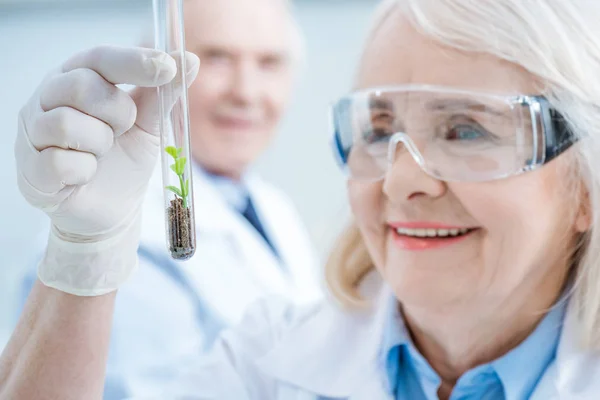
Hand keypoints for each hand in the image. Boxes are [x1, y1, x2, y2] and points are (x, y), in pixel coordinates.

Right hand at [14, 45, 199, 294]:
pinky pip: (58, 162)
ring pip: (65, 123)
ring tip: (102, 154)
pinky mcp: (30, 170)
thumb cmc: (125, 159)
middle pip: (79, 85)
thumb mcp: (148, 125)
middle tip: (122, 130)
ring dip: (99, 143)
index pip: (99, 58)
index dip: (133, 61)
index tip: (167, 67)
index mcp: (76, 78)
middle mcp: (47, 99)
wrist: (111, 210)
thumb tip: (189, 59)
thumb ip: (163, 94)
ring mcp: (33, 134)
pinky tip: (86, 174)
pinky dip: (83, 170)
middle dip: (116, 112)